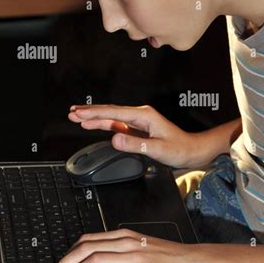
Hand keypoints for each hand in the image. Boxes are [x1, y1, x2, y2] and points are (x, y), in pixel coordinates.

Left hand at [48, 229, 215, 262]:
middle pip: (86, 248)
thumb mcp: (144, 248)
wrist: (196, 262)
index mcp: (126, 236)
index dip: (70, 253)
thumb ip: (123, 252)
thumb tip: (102, 262)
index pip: (89, 239)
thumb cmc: (173, 258)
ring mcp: (135, 257)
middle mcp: (128, 243)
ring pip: (94, 260)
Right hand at [68, 104, 196, 168]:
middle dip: (90, 111)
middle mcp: (140, 116)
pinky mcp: (138, 130)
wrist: (192, 151)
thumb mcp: (158, 148)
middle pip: (110, 112)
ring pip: (112, 118)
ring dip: (95, 117)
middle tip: (72, 112)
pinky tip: (94, 125)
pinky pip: (117, 125)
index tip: (79, 113)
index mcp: (144, 115)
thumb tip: (114, 139)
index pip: (114, 113)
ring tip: (77, 116)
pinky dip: (103, 125)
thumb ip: (135, 144)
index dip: (95, 113)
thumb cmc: (179, 149)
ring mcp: (138, 122)